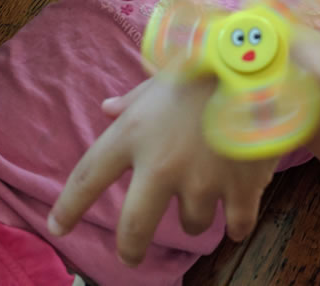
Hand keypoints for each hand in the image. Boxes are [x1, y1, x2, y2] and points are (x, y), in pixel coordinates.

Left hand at [48, 78, 276, 266]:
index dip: (68, 207)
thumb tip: (107, 109)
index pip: (88, 177)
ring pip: (193, 224)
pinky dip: (237, 225)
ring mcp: (202, 182)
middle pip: (134, 227)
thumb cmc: (205, 65)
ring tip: (209, 188)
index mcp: (133, 135)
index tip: (57, 227)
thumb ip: (133, 101)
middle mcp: (161, 166)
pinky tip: (237, 219)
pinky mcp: (240, 189)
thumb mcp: (161, 78)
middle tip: (130, 256)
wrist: (262, 64)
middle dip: (129, 248)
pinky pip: (236, 225)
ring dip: (197, 213)